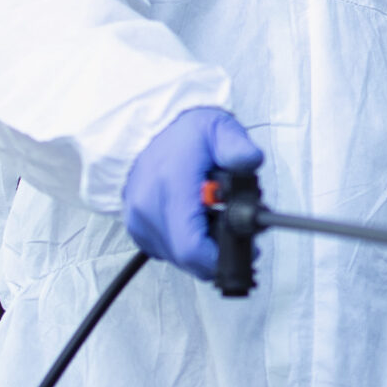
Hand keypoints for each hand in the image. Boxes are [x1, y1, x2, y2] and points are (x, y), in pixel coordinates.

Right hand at [123, 107, 263, 279]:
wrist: (150, 128)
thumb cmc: (186, 132)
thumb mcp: (220, 129)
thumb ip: (238, 148)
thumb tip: (252, 160)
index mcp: (171, 186)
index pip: (191, 247)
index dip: (218, 258)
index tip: (241, 248)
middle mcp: (148, 206)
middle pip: (186, 257)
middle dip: (215, 252)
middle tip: (235, 231)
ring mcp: (138, 218)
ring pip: (175, 256)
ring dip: (200, 246)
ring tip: (214, 218)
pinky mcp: (134, 225)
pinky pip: (163, 249)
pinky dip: (182, 241)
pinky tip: (194, 219)